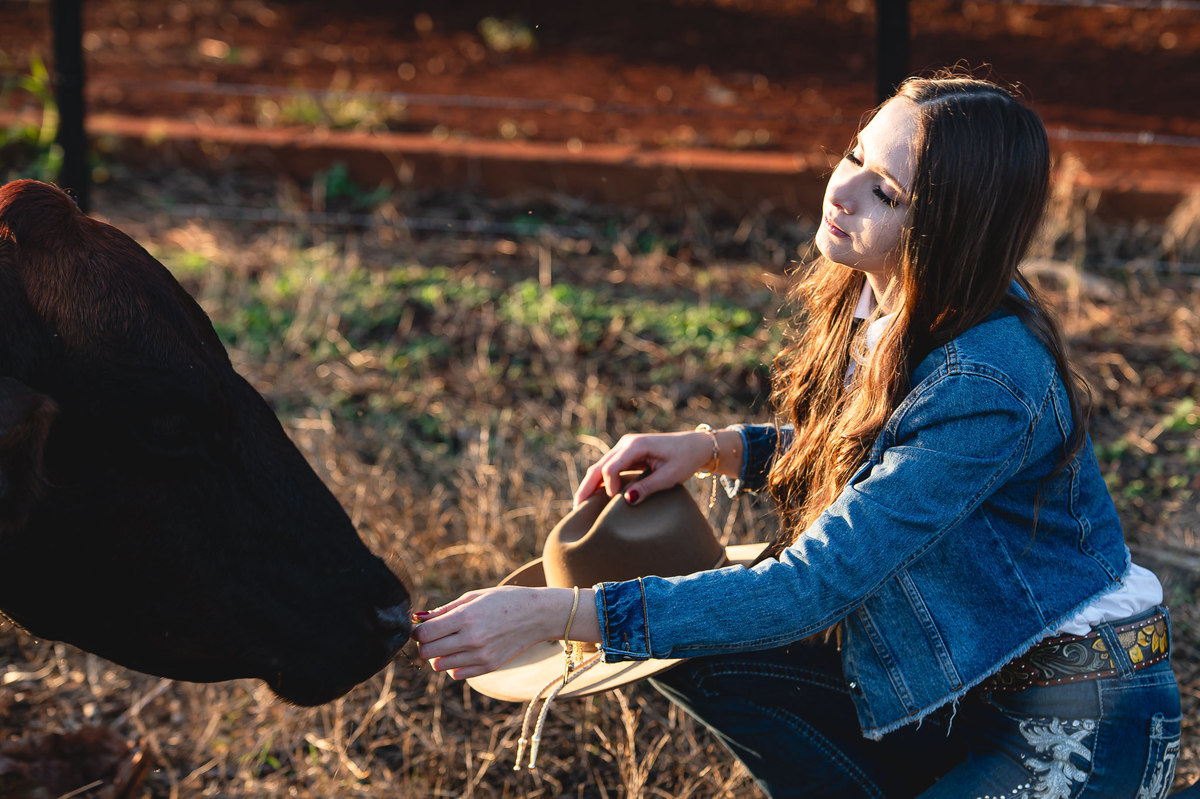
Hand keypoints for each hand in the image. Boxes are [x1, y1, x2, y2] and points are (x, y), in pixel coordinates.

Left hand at [413, 586, 593, 679]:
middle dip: (424, 644)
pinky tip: (463, 651)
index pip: (423, 634)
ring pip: (439, 665)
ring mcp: (480, 656)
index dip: (417, 631)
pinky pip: (456, 674)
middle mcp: (471, 639)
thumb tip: (418, 619)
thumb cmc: (503, 600)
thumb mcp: (473, 597)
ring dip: (439, 655)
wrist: (537, 615)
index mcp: (465, 617)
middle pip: (427, 652)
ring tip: (450, 642)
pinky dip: (454, 665)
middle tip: (434, 635)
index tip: (421, 626)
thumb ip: (444, 610)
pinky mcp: (488, 667)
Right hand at [574, 431, 716, 506]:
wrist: (694, 446)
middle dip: (587, 488)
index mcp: (636, 445)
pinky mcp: (626, 455)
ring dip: (590, 486)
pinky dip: (598, 482)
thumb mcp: (670, 476)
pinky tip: (592, 498)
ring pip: (600, 468)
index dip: (608, 486)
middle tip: (577, 509)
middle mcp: (625, 444)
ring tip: (580, 507)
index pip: (611, 467)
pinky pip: (608, 469)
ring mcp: (624, 449)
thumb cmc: (685, 459)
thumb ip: (648, 487)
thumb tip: (626, 500)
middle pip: (599, 467)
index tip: (613, 502)